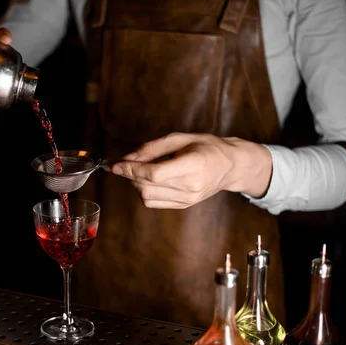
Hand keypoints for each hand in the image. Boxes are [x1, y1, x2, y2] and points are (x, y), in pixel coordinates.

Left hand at [108, 132, 272, 208]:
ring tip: (140, 171)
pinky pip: (154, 203)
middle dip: (129, 175)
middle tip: (124, 164)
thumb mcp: (180, 138)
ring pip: (147, 197)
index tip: (115, 164)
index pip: (154, 174)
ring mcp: (188, 199)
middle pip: (147, 186)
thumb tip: (127, 158)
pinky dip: (144, 192)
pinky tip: (149, 181)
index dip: (131, 170)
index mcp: (193, 166)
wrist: (230, 166)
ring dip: (135, 184)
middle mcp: (191, 186)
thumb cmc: (207, 147)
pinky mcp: (184, 205)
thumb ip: (152, 148)